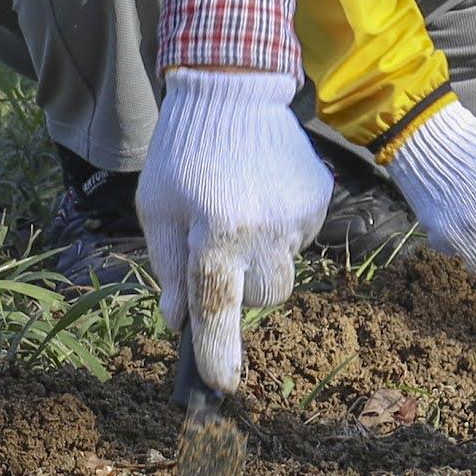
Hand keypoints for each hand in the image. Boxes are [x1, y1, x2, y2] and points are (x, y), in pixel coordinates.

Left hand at [137, 68, 328, 395]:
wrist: (232, 88)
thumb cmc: (182, 152)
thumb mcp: (157, 209)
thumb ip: (169, 269)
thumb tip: (179, 323)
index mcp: (215, 229)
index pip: (218, 306)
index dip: (219, 351)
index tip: (224, 387)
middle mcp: (262, 226)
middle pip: (261, 298)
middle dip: (240, 290)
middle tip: (218, 250)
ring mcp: (297, 214)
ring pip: (283, 271)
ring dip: (260, 259)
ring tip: (239, 210)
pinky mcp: (319, 199)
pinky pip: (301, 240)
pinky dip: (280, 231)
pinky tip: (261, 194)